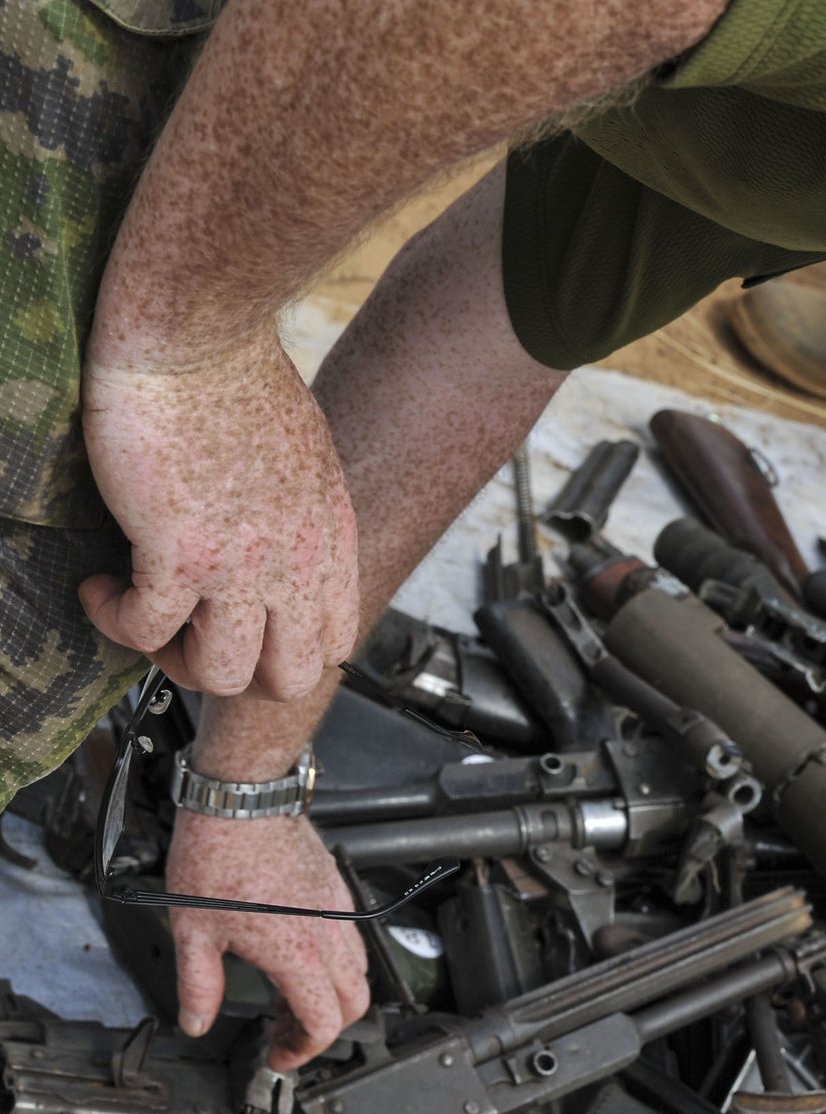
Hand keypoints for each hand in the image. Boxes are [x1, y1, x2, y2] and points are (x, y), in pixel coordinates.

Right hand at [78, 331, 358, 699]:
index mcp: (330, 539)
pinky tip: (99, 588)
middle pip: (289, 678)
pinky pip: (145, 629)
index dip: (285, 653)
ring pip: (222, 674)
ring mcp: (241, 564)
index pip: (336, 643)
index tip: (242, 629)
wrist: (198, 332)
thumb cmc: (237, 376)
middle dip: (236, 674)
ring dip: (173, 660)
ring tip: (144, 615)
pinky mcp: (178, 550)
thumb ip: (298, 516)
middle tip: (190, 638)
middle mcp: (296, 562)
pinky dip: (113, 620)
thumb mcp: (303, 458)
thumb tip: (270, 546)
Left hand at [166, 811, 369, 1069]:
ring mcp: (338, 909)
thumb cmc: (218, 857)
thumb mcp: (193, 932)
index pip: (323, 1022)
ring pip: (358, 970)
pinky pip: (353, 937)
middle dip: (323, 1028)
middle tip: (284, 1032)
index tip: (278, 1055)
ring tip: (289, 996)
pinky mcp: (336, 888)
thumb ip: (198, 986)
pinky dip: (336, 962)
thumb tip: (196, 1022)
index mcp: (296, 954)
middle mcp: (328, 934)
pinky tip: (299, 956)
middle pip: (354, 1002)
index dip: (302, 1050)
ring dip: (332, 994)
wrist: (242, 802)